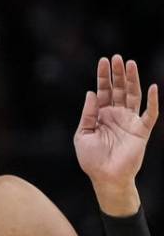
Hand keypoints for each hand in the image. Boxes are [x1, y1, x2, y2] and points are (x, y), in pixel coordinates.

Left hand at [75, 55, 158, 212]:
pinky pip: (150, 114)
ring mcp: (130, 121)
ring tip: (130, 64)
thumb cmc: (91, 159)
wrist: (105, 177)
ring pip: (133, 96)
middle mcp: (116, 115)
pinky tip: (152, 87)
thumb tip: (90, 93)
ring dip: (133, 80)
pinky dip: (152, 101)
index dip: (103, 76)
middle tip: (117, 58)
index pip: (103, 91)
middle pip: (119, 89)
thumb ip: (87, 114)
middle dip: (118, 74)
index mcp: (101, 115)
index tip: (103, 60)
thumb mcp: (83, 134)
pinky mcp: (141, 130)